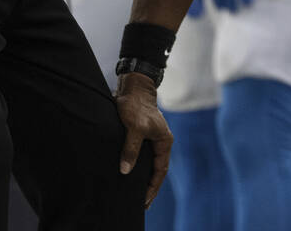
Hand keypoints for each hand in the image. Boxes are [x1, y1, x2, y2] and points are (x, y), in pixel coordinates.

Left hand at [115, 72, 172, 208]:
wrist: (132, 86)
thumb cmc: (136, 105)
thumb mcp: (134, 128)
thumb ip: (131, 149)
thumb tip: (126, 170)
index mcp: (164, 141)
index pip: (160, 170)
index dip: (153, 187)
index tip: (144, 201)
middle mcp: (159, 141)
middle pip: (156, 169)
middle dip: (149, 186)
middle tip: (139, 203)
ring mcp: (150, 138)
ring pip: (147, 163)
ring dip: (141, 177)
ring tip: (133, 192)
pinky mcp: (139, 135)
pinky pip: (139, 156)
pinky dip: (134, 166)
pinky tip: (126, 173)